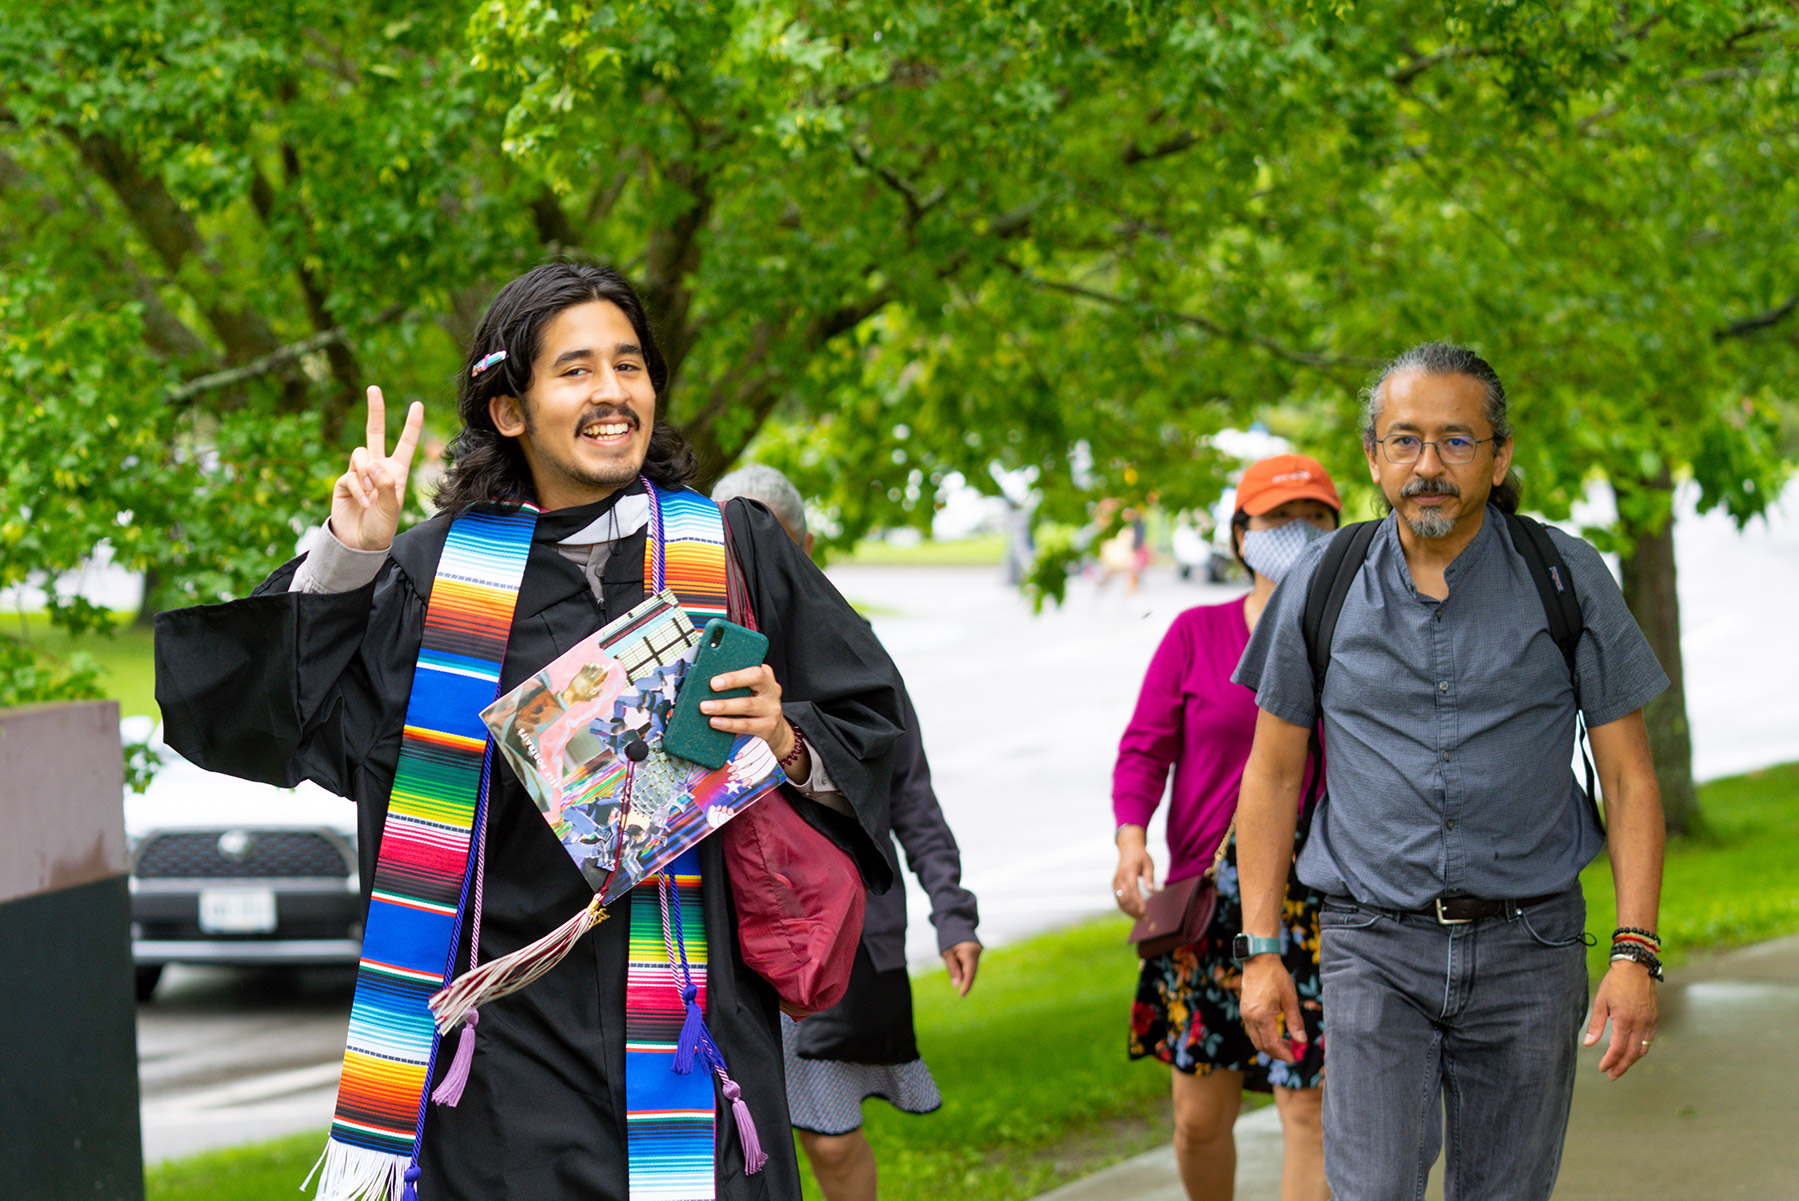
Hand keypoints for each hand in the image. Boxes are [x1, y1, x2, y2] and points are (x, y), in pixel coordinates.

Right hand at [330, 386, 423, 552]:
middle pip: (375, 432)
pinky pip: (352, 474)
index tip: (417, 404)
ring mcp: (360, 473)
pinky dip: (359, 488)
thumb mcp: (392, 508)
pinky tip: (364, 503)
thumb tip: (375, 465)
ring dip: (368, 473)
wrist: (359, 543)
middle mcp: (379, 468)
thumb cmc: (381, 527)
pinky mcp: (345, 480)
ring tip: (372, 496)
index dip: (411, 425)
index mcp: (397, 471)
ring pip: (361, 453)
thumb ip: (387, 486)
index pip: (405, 443)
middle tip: (374, 388)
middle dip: (375, 410)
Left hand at [700, 666, 802, 774]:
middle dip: (730, 684)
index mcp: (766, 677)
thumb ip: (736, 683)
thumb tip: (709, 684)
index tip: (714, 682)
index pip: (753, 671)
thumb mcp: (751, 689)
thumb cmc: (755, 703)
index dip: (734, 676)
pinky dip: (728, 723)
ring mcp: (772, 709)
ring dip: (723, 707)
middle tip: (709, 692)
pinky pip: (745, 724)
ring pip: (747, 705)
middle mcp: (772, 690)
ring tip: (706, 708)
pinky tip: (715, 722)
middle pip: (753, 682)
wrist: (773, 728)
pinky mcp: (768, 726)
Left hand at [942, 941, 981, 996]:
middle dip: (964, 980)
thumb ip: (953, 969)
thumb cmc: (948, 937)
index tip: (961, 995)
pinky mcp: (976, 953)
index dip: (966, 986)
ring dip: (963, 972)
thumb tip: (957, 985)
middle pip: (972, 972)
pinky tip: (957, 962)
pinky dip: (964, 968)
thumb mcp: (947, 953)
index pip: (970, 973)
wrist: (955, 923)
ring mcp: (978, 952)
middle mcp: (977, 953)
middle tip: (956, 983)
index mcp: (970, 952)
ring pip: (971, 969)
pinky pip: (970, 964)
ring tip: (953, 961)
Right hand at [1113, 826, 1154, 918]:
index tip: (1144, 910)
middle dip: (1135, 909)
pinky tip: (1135, 913)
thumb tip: (1152, 891)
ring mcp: (1115, 882)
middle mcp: (1119, 878)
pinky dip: (1126, 908)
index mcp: (1128, 871)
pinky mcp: (1115, 886)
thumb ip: (1149, 877)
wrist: (1128, 850)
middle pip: (1125, 897)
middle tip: (1146, 918)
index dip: (1137, 901)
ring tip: (1142, 918)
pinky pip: (1118, 900)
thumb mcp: (1149, 864)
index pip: (1132, 889)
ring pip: (1120, 901)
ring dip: (1130, 911)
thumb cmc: (1141, 857)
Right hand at [1240, 955, 1303, 1063]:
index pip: (1271, 1044)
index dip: (1282, 1054)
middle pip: (1261, 1045)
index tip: (1293, 1059)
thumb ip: (1295, 1022)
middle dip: (1276, 1053)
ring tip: (1285, 1043)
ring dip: (1269, 1045)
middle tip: (1290, 1053)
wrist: (1259, 960)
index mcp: (1261, 1016)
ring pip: (1255, 1039)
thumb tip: (1302, 1041)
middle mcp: (1250, 1017)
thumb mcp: (1290, 999)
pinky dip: (1263, 1036)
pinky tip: (1275, 1032)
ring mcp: (1245, 1014)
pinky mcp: (1244, 1010)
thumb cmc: (1276, 977)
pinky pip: (1252, 1030)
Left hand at [1584, 959, 1658, 1079]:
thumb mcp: (1601, 1001)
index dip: (1610, 1061)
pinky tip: (1632, 1052)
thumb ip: (1596, 1024)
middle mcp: (1640, 1024)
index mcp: (1624, 1020)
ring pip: (1643, 1049)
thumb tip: (1589, 1044)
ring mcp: (1649, 1022)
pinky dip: (1641, 1049)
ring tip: (1620, 1067)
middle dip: (1621, 1067)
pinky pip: (1649, 1039)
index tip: (1603, 1069)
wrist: (1636, 967)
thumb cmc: (1615, 983)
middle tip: (1611, 1075)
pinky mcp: (1654, 1018)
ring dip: (1632, 1060)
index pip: (1618, 1049)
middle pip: (1632, 1054)